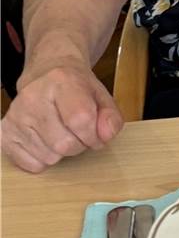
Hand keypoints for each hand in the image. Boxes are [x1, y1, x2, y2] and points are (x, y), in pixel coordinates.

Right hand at [1, 59, 122, 172]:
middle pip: (64, 144)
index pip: (81, 119)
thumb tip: (107, 135)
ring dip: (62, 152)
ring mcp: (15, 116)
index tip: (97, 134)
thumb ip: (110, 115)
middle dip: (79, 145)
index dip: (94, 135)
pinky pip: (32, 165)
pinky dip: (44, 158)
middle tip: (79, 132)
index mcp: (61, 80)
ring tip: (62, 131)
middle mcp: (33, 96)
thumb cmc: (75, 85)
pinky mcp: (4, 134)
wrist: (46, 72)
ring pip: (49, 157)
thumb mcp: (100, 93)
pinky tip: (46, 138)